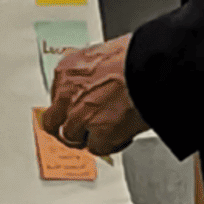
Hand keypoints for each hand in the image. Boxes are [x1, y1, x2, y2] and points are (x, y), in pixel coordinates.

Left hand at [42, 36, 148, 157]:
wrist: (150, 67)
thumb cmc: (135, 56)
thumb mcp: (105, 55)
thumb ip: (93, 73)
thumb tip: (100, 80)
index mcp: (67, 72)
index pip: (56, 97)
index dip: (69, 106)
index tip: (76, 109)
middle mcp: (67, 95)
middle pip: (54, 122)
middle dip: (69, 128)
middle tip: (81, 131)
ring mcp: (81, 117)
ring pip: (73, 138)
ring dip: (89, 137)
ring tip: (109, 130)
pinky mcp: (100, 134)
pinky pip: (98, 148)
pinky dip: (110, 144)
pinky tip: (122, 135)